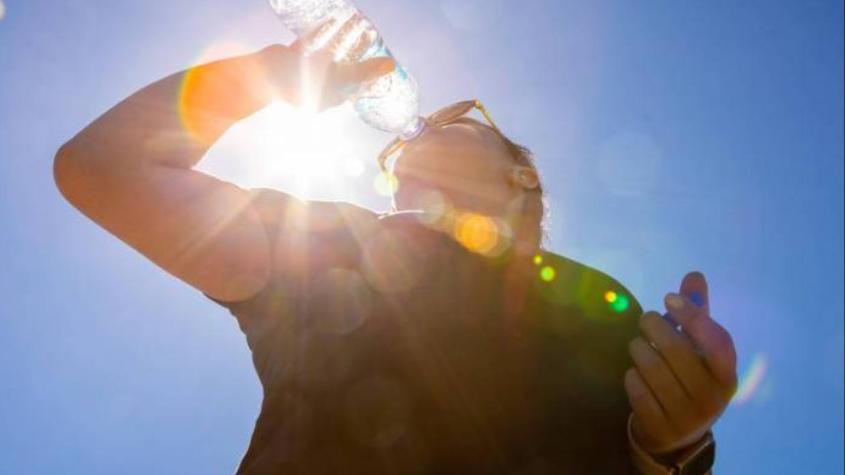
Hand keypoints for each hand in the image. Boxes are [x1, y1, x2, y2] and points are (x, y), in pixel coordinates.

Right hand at [259, 15, 395, 111]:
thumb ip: (365, 72)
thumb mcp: (340, 78)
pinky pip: (311, 42)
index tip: (380, 58)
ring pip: (328, 52)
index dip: (368, 73)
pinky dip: (321, 32)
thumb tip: (391, 66)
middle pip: (344, 66)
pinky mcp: (293, 57)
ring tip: (357, 23)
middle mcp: (317, 87)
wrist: (264, 76)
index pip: (354, 86)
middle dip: (357, 52)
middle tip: (371, 35)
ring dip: (342, 38)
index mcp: (329, 99)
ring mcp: (304, 72)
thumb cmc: (303, 83)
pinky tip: (332, 19)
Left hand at [624, 272, 737, 454]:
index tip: (668, 297)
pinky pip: (636, 388)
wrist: (676, 435)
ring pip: (652, 367)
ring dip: (639, 349)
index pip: (717, 341)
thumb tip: (694, 275)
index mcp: (727, 376)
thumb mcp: (698, 349)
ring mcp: (686, 417)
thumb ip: (697, 313)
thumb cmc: (688, 378)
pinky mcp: (659, 427)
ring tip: (639, 345)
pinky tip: (636, 373)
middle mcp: (712, 398)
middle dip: (655, 327)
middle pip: (677, 350)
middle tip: (647, 319)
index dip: (692, 315)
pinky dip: (631, 375)